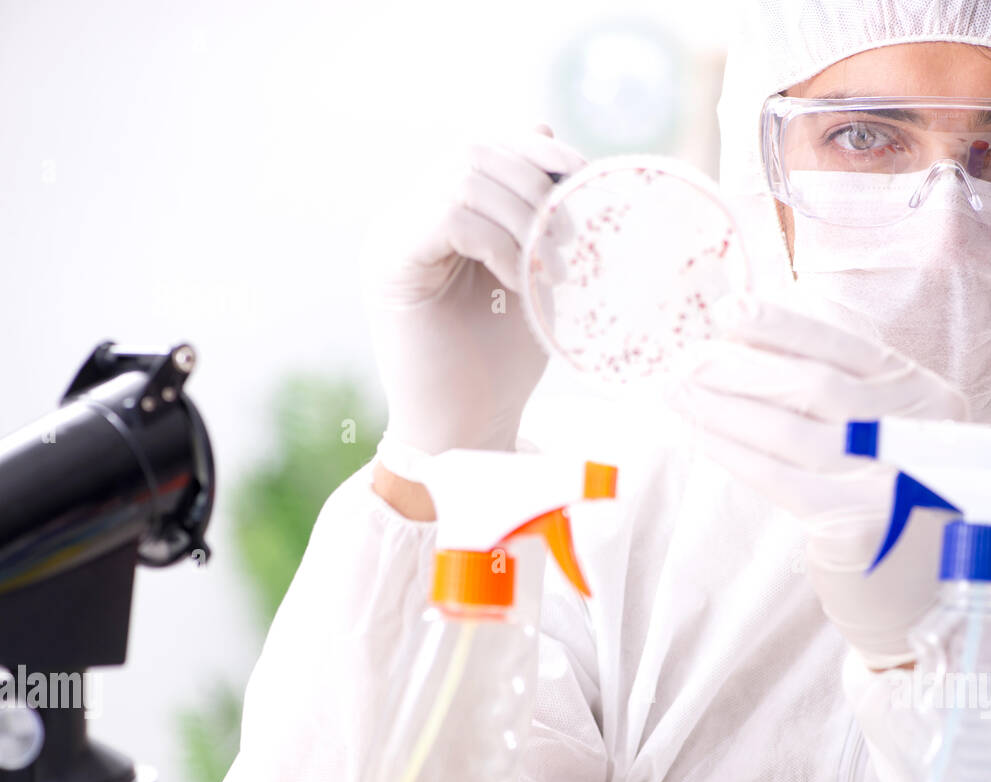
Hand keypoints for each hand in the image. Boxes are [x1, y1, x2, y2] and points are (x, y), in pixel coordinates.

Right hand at [365, 125, 586, 458]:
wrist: (468, 429)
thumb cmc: (500, 363)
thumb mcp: (530, 273)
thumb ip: (532, 210)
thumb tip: (543, 129)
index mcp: (439, 213)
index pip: (484, 147)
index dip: (537, 153)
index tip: (585, 183)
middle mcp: (408, 216)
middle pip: (473, 151)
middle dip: (535, 182)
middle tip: (570, 237)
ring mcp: (393, 237)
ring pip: (463, 176)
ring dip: (523, 216)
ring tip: (551, 267)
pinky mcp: (389, 264)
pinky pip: (449, 216)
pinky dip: (499, 243)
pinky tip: (521, 282)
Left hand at [667, 293, 966, 667]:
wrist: (933, 591)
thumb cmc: (896, 497)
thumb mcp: (895, 431)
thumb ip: (846, 391)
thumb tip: (746, 346)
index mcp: (927, 395)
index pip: (846, 348)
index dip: (782, 326)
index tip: (727, 311)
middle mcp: (916, 432)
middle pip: (812, 386)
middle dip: (739, 368)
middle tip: (684, 360)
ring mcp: (887, 480)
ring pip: (788, 431)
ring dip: (722, 408)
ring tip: (676, 392)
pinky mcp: (855, 525)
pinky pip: (778, 478)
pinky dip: (732, 452)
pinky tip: (698, 434)